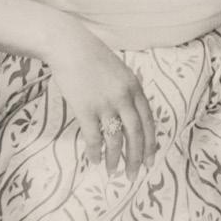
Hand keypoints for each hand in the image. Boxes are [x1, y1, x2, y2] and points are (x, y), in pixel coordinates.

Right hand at [42, 15, 156, 178]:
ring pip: (116, 139)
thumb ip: (128, 90)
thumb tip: (132, 114)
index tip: (150, 160)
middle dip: (136, 157)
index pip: (148, 120)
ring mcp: (105, 103)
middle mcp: (124, 97)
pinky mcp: (86, 109)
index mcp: (135, 87)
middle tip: (134, 174)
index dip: (150, 142)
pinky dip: (96, 152)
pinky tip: (95, 160)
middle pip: (136, 133)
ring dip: (116, 159)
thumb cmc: (92, 57)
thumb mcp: (119, 70)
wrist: (70, 46)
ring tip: (114, 172)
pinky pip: (94, 137)